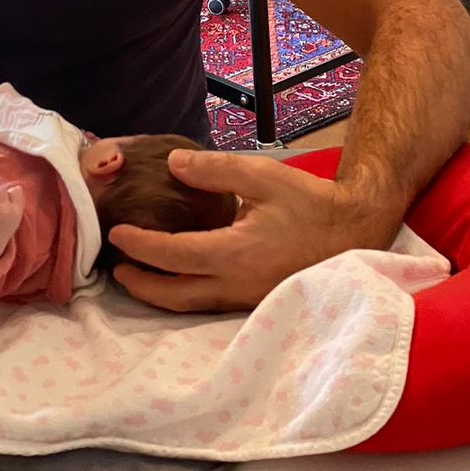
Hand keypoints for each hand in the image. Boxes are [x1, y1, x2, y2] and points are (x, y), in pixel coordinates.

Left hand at [108, 150, 398, 312]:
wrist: (353, 231)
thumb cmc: (309, 203)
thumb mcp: (263, 176)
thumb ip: (216, 170)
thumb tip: (174, 163)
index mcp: (235, 253)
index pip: (173, 254)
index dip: (140, 245)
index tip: (116, 233)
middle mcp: (236, 284)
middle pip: (173, 296)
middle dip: (140, 284)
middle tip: (115, 267)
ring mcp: (246, 299)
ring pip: (190, 306)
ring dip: (159, 294)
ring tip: (136, 276)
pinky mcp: (254, 302)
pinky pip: (209, 305)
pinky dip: (183, 295)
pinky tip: (176, 279)